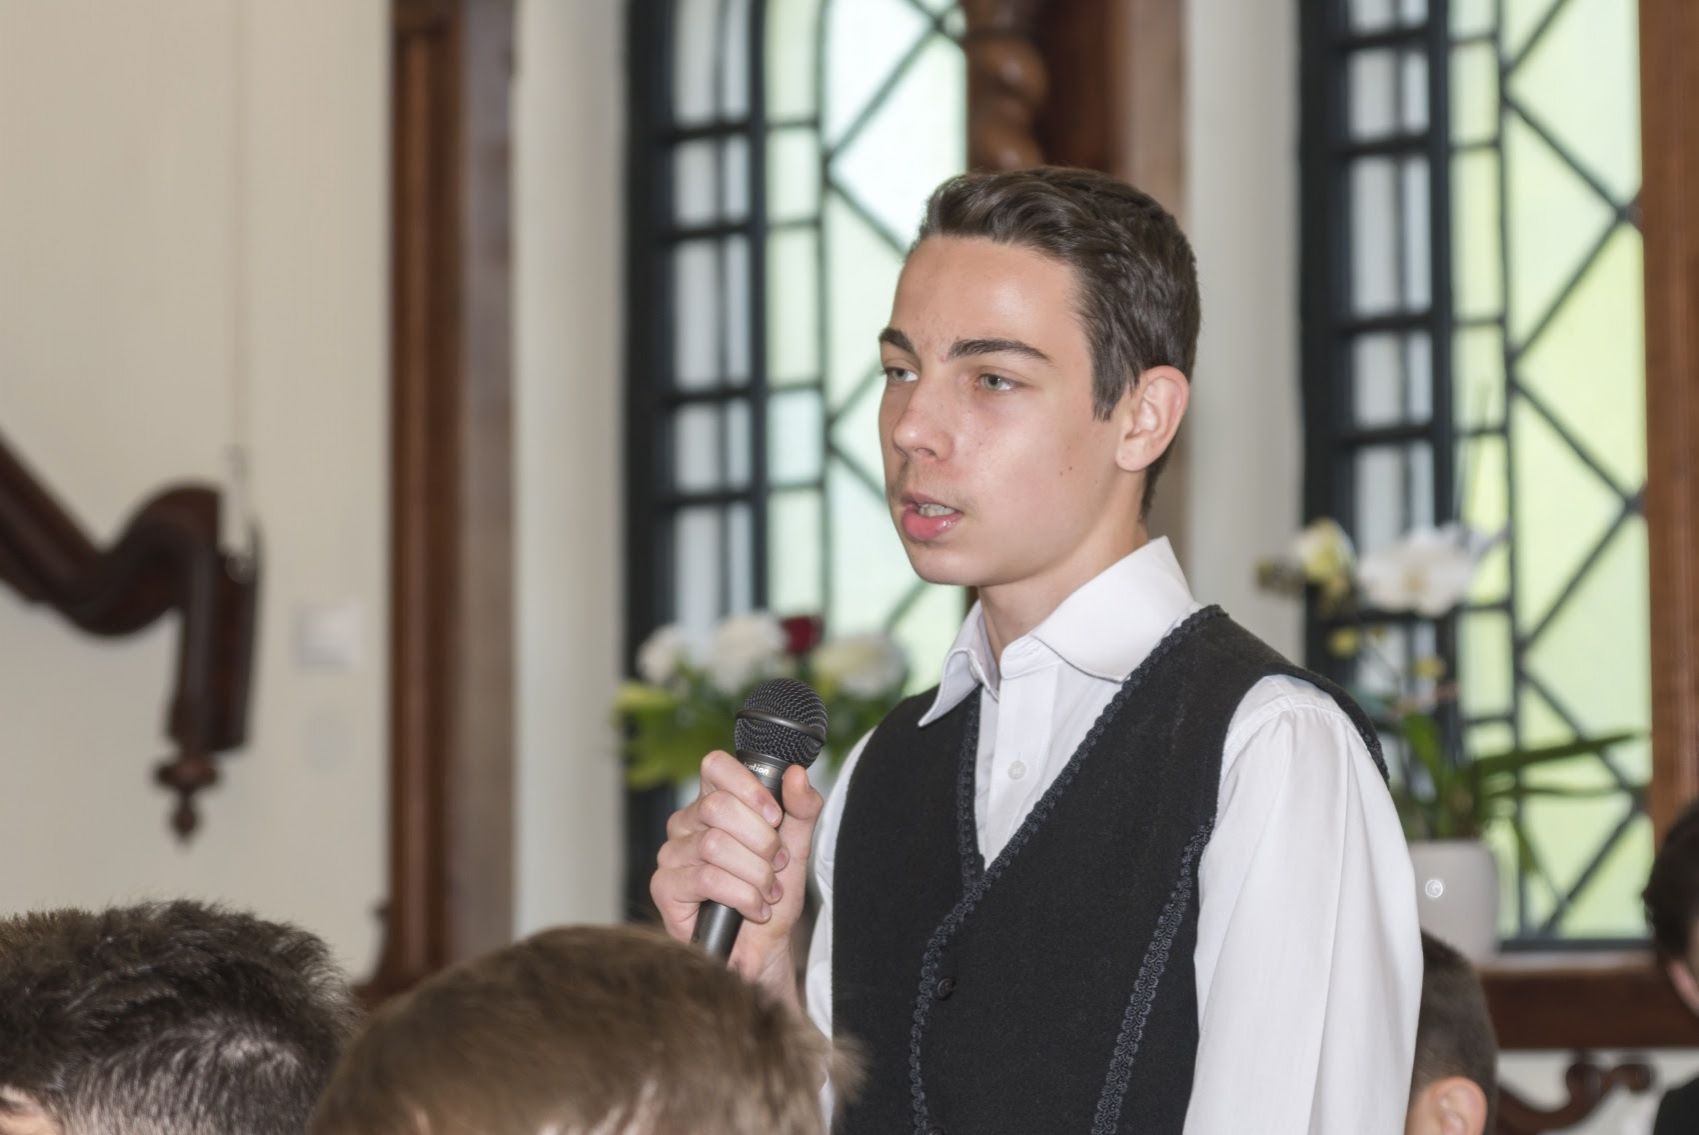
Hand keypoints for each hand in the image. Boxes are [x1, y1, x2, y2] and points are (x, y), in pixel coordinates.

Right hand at [651, 751, 823, 1002]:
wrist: (765, 949)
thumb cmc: (772, 896)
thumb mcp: (797, 847)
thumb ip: (802, 808)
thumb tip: (796, 775)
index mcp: (712, 804)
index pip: (715, 766)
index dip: (749, 787)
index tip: (776, 817)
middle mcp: (686, 824)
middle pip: (718, 807)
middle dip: (761, 841)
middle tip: (775, 865)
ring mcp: (671, 855)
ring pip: (716, 845)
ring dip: (755, 874)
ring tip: (766, 892)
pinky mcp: (665, 888)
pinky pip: (707, 878)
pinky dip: (742, 896)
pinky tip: (753, 908)